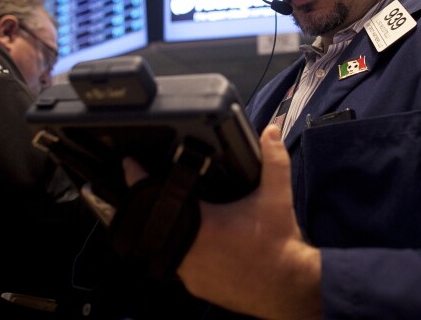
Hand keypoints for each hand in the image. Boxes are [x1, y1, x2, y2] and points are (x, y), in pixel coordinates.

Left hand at [125, 125, 320, 318]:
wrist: (290, 287)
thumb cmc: (280, 243)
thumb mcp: (277, 197)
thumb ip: (273, 160)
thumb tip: (270, 132)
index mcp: (203, 226)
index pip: (159, 198)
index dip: (140, 179)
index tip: (130, 165)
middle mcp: (189, 253)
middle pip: (154, 224)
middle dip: (151, 205)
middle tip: (149, 188)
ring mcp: (190, 273)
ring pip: (165, 247)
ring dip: (166, 229)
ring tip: (169, 212)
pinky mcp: (196, 287)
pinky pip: (178, 265)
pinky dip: (180, 250)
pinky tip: (191, 239)